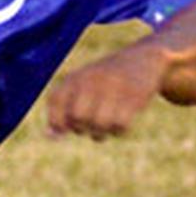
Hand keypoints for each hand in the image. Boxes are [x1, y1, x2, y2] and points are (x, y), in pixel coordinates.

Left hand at [47, 42, 168, 140]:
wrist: (144, 59)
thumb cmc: (104, 82)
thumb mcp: (80, 89)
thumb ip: (62, 110)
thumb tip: (50, 137)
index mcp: (74, 78)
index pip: (55, 102)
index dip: (57, 121)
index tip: (68, 127)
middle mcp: (91, 79)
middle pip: (77, 118)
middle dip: (82, 129)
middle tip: (89, 126)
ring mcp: (113, 86)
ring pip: (99, 124)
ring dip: (100, 133)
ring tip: (104, 128)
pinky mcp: (134, 94)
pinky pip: (120, 125)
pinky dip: (118, 131)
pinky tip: (120, 125)